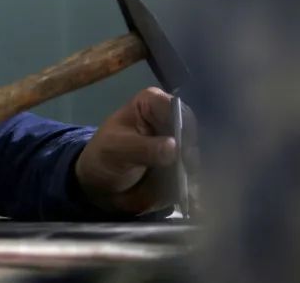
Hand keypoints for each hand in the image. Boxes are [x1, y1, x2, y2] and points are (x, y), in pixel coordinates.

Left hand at [74, 87, 197, 214]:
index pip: (178, 109)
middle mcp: (171, 120)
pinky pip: (197, 176)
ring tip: (181, 184)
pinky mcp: (184, 169)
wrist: (101, 186)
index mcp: (153, 103)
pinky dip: (195, 186)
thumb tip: (174, 148)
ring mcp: (180, 146)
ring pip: (199, 156)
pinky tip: (190, 196)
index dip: (183, 129)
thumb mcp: (117, 149)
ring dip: (194, 172)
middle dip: (191, 153)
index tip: (180, 150)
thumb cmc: (104, 157)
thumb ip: (144, 147)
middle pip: (194, 134)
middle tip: (182, 171)